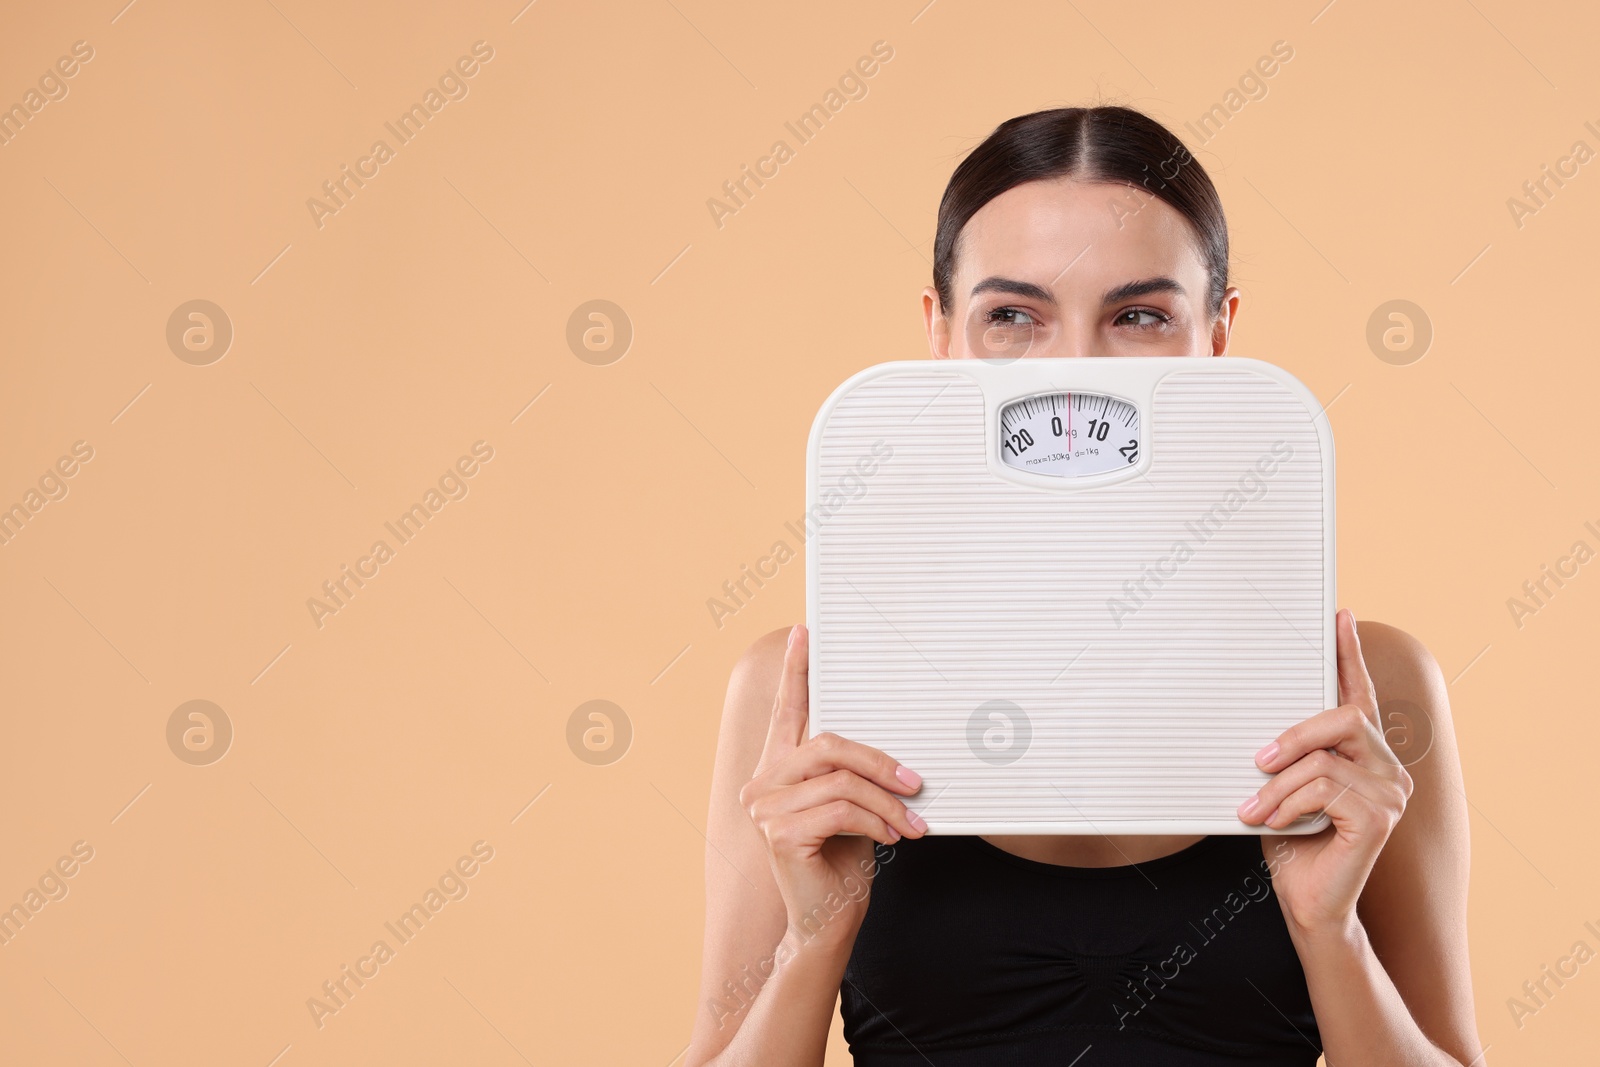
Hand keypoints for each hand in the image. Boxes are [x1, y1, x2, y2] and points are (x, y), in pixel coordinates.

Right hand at [739, 623, 926, 942]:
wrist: (827, 921)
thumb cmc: (842, 864)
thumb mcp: (854, 809)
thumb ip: (856, 777)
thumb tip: (900, 756)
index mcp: (780, 769)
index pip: (787, 712)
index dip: (795, 671)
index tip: (803, 632)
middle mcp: (763, 781)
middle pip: (827, 743)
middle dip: (879, 760)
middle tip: (916, 781)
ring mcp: (765, 807)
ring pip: (840, 779)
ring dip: (887, 802)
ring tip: (911, 824)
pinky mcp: (778, 833)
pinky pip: (841, 809)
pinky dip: (876, 822)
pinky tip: (891, 839)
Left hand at [1236, 609, 1413, 934]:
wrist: (1307, 902)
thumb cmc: (1292, 843)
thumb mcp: (1282, 786)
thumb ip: (1286, 754)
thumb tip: (1259, 727)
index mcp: (1363, 754)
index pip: (1358, 695)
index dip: (1348, 653)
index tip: (1339, 614)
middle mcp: (1387, 766)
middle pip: (1341, 719)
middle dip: (1292, 738)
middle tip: (1258, 761)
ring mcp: (1391, 792)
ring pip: (1323, 759)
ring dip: (1278, 786)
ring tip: (1256, 809)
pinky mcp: (1381, 817)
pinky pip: (1324, 788)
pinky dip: (1289, 803)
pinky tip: (1277, 823)